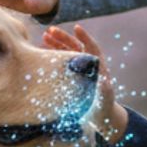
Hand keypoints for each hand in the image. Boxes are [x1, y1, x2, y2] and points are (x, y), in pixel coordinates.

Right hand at [42, 24, 128, 138]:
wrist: (97, 118)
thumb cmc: (103, 109)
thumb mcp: (105, 101)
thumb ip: (105, 91)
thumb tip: (104, 81)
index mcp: (97, 68)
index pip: (92, 48)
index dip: (84, 37)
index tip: (76, 28)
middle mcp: (87, 66)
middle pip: (75, 47)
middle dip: (63, 38)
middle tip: (50, 31)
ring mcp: (76, 71)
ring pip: (66, 53)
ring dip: (55, 44)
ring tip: (43, 36)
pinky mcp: (68, 78)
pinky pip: (59, 64)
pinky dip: (51, 57)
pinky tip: (41, 53)